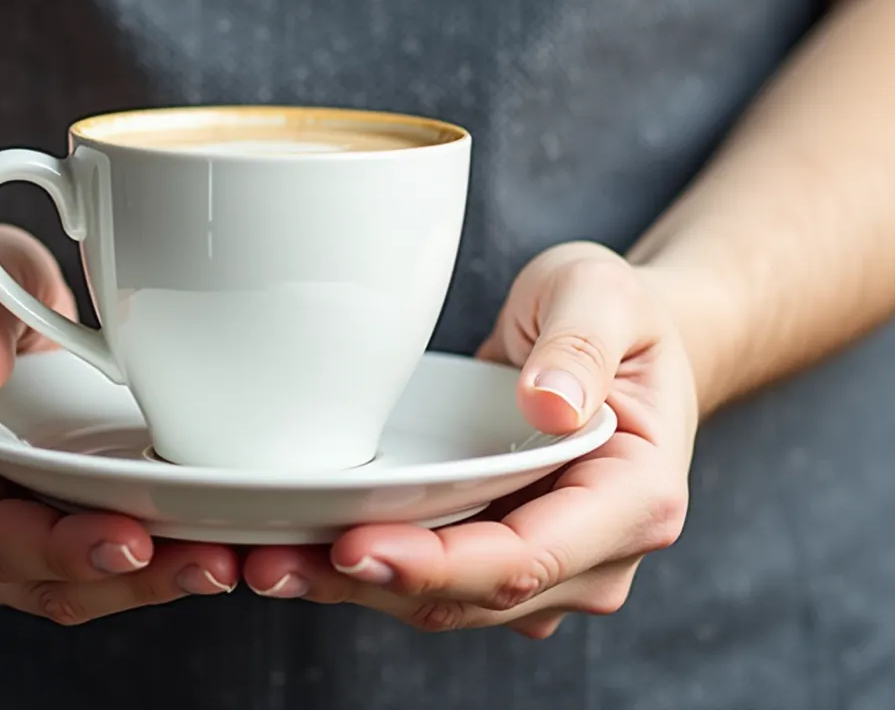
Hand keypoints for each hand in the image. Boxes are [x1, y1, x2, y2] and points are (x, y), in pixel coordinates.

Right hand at [0, 227, 239, 622]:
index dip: (59, 547)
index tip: (133, 540)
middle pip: (29, 578)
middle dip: (126, 581)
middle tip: (211, 561)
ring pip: (61, 593)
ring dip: (145, 589)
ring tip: (226, 564)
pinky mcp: (18, 550)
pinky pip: (79, 578)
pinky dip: (142, 575)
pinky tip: (207, 553)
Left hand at [244, 242, 696, 637]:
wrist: (619, 343)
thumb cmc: (617, 317)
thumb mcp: (603, 292)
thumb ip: (582, 341)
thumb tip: (550, 402)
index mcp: (634, 501)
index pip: (527, 557)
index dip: (438, 563)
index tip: (357, 545)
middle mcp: (593, 558)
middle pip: (471, 596)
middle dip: (369, 585)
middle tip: (274, 560)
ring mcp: (545, 570)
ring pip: (439, 602)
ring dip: (349, 590)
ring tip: (260, 562)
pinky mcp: (493, 557)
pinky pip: (425, 579)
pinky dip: (358, 572)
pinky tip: (292, 549)